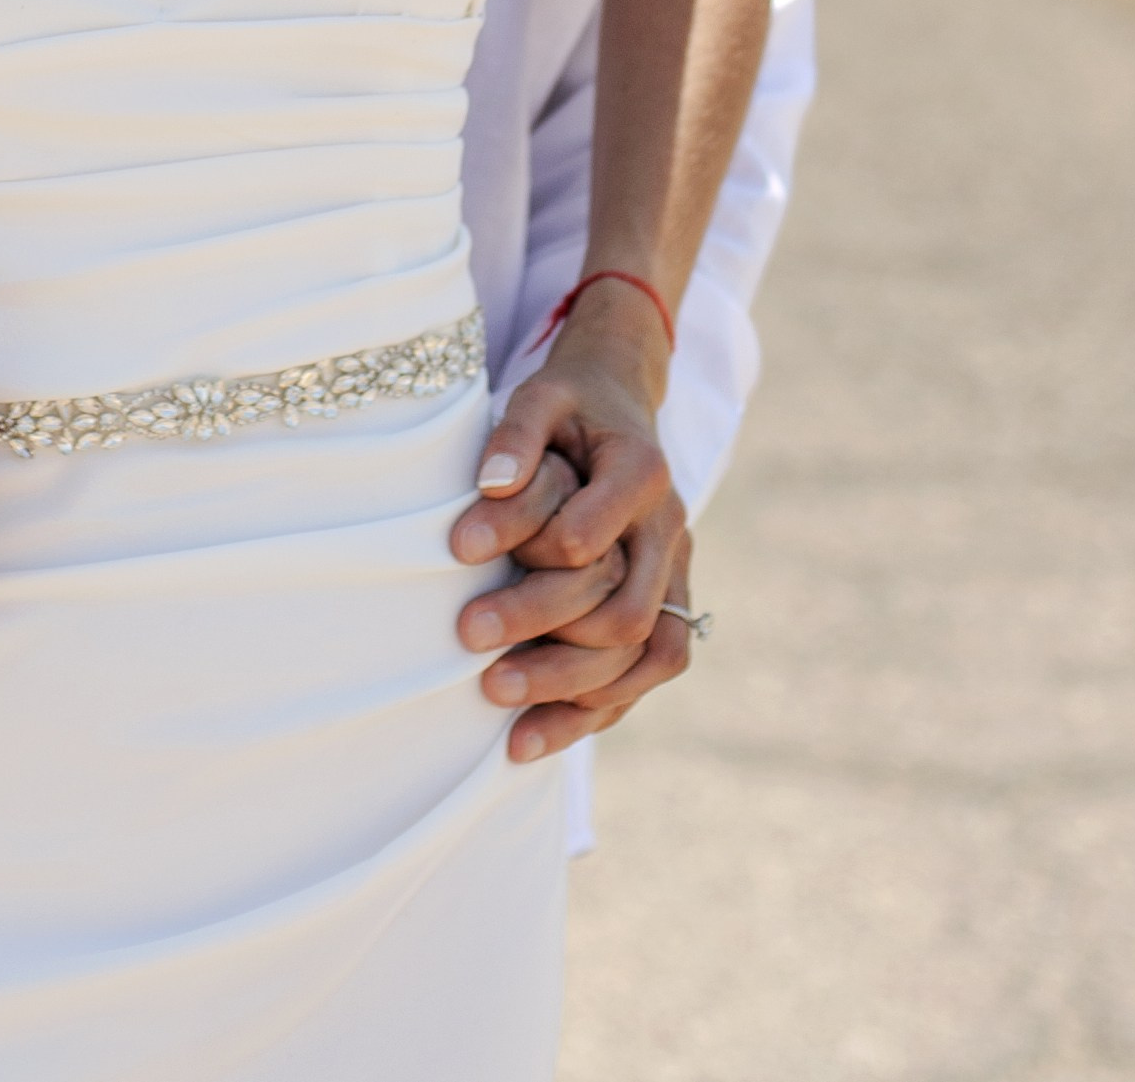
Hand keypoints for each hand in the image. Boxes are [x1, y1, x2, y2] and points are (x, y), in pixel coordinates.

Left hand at [449, 288, 687, 763]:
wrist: (620, 407)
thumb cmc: (569, 404)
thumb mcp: (540, 395)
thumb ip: (516, 435)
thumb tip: (488, 485)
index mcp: (642, 471)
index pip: (590, 536)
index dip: (527, 548)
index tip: (458, 552)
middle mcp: (671, 530)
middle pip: (622, 612)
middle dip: (544, 636)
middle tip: (466, 636)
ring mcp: (676, 575)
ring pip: (644, 656)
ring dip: (569, 691)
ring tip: (492, 699)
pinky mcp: (668, 608)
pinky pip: (646, 675)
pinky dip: (591, 712)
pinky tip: (527, 739)